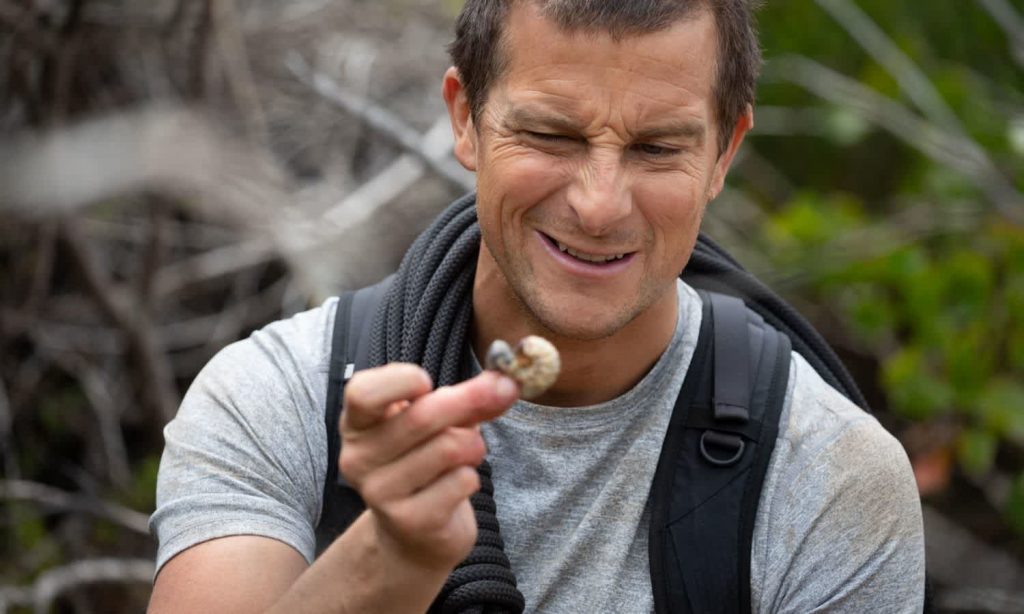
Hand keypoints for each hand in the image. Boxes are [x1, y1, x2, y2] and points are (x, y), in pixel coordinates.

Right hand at [339, 364, 517, 570]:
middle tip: (502, 392)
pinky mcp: (409, 521)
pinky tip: (459, 485)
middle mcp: (359, 458)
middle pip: (422, 416)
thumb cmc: (424, 464)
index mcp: (358, 424)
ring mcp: (380, 493)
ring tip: (469, 453)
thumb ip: (467, 399)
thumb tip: (506, 382)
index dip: (399, 381)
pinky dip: (472, 477)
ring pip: (448, 448)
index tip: (428, 382)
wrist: (415, 534)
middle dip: (470, 401)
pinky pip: (461, 480)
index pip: (363, 393)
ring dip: (474, 445)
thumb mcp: (438, 423)